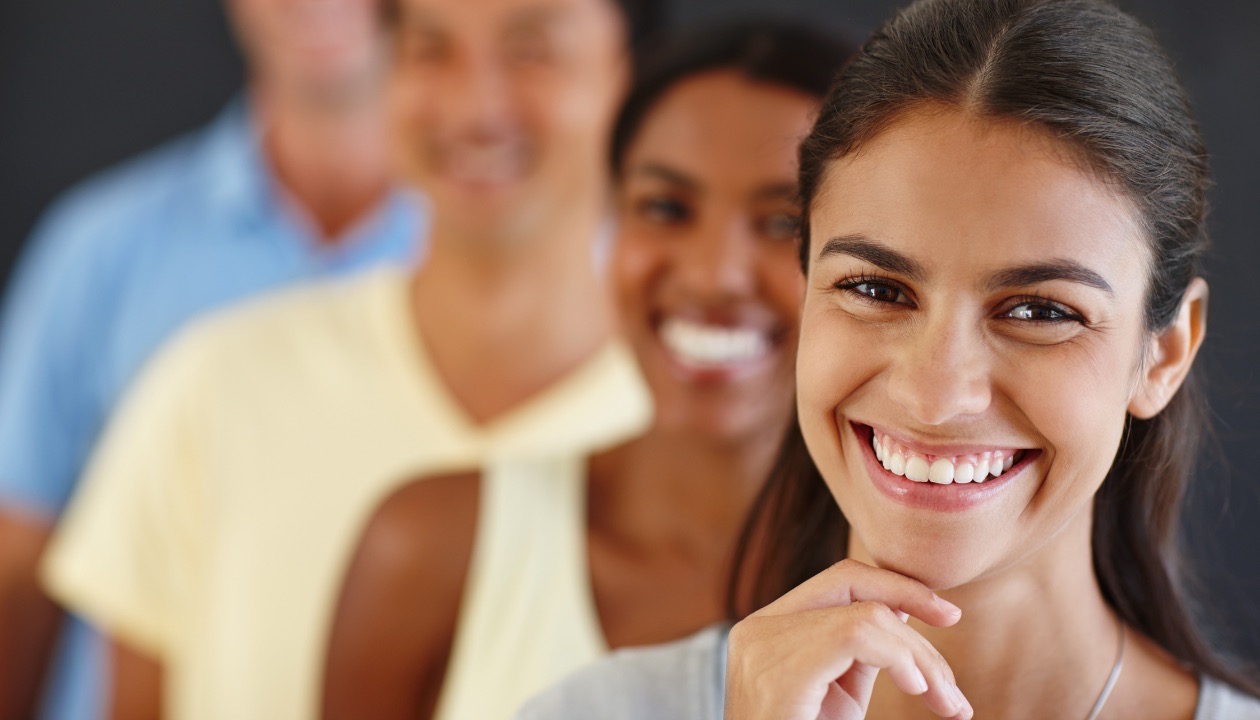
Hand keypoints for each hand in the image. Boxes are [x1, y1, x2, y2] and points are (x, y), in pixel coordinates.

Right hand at [724, 559, 970, 719]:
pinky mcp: (779, 672)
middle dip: (918, 610)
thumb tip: (907, 607)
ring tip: (946, 704)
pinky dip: (899, 657)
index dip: (899, 586)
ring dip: (921, 658)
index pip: (840, 580)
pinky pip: (856, 634)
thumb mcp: (838, 696)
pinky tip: (917, 690)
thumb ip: (864, 652)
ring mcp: (763, 646)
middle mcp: (757, 629)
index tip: (950, 617)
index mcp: (767, 630)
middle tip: (955, 684)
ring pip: (867, 615)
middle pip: (852, 583)